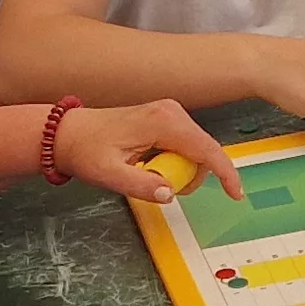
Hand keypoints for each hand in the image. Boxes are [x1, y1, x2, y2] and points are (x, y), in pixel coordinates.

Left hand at [57, 100, 245, 203]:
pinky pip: (184, 147)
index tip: (235, 194)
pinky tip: (148, 164)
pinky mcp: (166, 118)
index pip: (207, 150)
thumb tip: (170, 194)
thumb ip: (141, 186)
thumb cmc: (86, 150)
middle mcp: (171, 112)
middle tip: (155, 184)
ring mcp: (170, 113)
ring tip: (146, 173)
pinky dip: (173, 163)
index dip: (226, 174)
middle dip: (189, 176)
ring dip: (180, 171)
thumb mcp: (109, 175)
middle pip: (203, 152)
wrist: (69, 133)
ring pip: (195, 151)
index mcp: (163, 122)